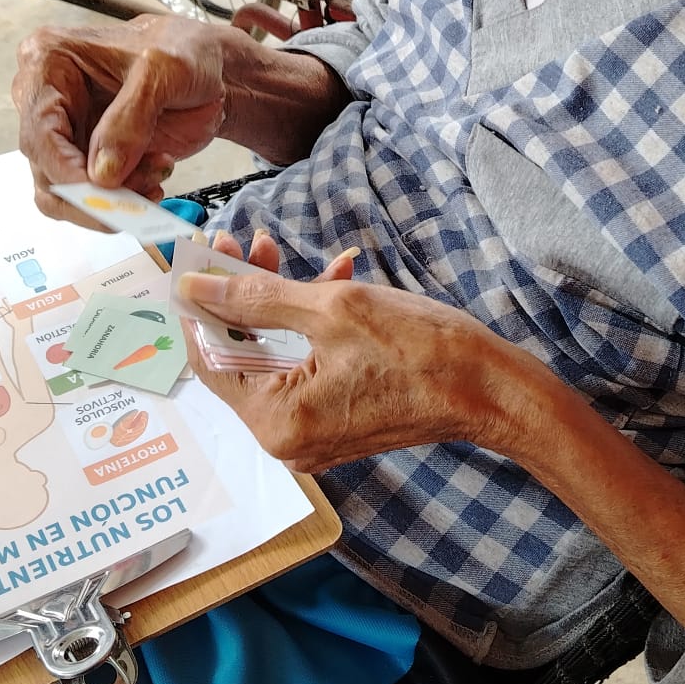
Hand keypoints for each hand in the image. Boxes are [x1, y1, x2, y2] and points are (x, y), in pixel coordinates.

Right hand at [13, 13, 230, 223]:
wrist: (212, 70)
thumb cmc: (185, 51)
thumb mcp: (165, 71)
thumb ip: (131, 118)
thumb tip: (102, 173)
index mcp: (50, 61)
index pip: (39, 130)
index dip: (66, 171)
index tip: (101, 194)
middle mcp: (49, 99)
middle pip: (46, 169)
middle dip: (94, 193)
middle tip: (135, 201)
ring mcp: (69, 132)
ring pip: (67, 192)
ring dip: (113, 199)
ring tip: (155, 177)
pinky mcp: (90, 157)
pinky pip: (95, 196)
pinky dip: (126, 199)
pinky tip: (154, 178)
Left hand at [179, 235, 519, 473]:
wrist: (490, 390)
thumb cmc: (421, 352)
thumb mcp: (333, 308)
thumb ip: (256, 295)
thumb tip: (194, 284)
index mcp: (275, 421)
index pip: (209, 356)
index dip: (203, 300)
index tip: (207, 253)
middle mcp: (285, 440)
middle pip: (241, 356)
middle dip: (246, 294)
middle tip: (254, 243)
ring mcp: (312, 437)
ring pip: (274, 358)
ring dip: (281, 304)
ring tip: (295, 255)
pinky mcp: (337, 425)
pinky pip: (304, 370)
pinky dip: (310, 329)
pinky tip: (333, 281)